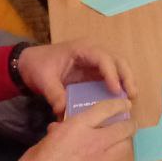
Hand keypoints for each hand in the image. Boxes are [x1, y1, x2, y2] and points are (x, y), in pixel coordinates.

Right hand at [6, 100, 134, 160]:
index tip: (125, 104)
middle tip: (127, 124)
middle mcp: (95, 141)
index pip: (106, 109)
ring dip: (126, 142)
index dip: (119, 105)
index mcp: (77, 128)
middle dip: (128, 124)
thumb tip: (60, 129)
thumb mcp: (42, 144)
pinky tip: (117, 158)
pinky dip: (123, 158)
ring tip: (122, 141)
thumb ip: (57, 134)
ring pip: (127, 147)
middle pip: (124, 128)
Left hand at [17, 39, 136, 118]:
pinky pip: (112, 74)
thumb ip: (54, 94)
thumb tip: (63, 111)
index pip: (103, 58)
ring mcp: (95, 60)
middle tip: (132, 94)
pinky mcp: (94, 70)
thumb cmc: (38, 66)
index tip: (116, 90)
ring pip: (118, 65)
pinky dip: (119, 83)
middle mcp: (93, 51)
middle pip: (117, 59)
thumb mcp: (43, 80)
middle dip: (127, 76)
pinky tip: (122, 97)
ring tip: (131, 96)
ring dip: (127, 79)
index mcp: (82, 49)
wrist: (30, 63)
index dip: (112, 73)